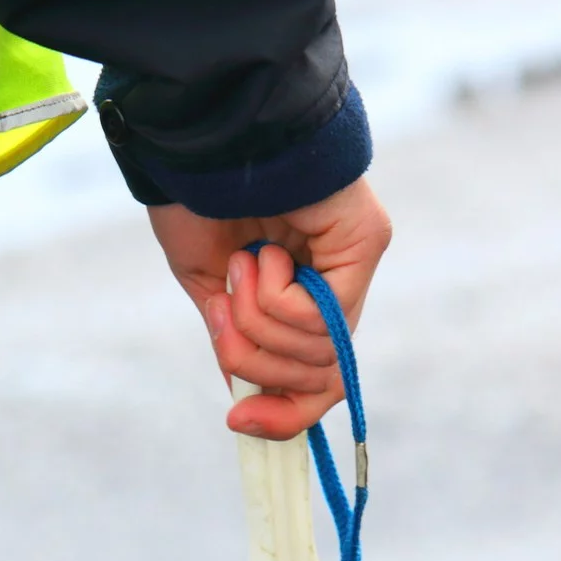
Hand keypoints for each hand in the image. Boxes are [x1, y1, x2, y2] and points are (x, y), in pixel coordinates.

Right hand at [147, 177, 391, 439]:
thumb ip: (235, 342)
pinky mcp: (365, 241)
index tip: (238, 424)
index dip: (282, 416)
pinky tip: (264, 255)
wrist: (197, 136)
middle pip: (316, 377)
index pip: (312, 378)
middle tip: (226, 310)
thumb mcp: (207, 289)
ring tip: (244, 264)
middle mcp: (334, 283)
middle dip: (257, 364)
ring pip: (315, 353)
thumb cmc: (194, 196)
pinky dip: (277, 301)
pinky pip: (322, 319)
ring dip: (258, 321)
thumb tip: (247, 398)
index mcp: (298, 293)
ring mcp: (354, 263)